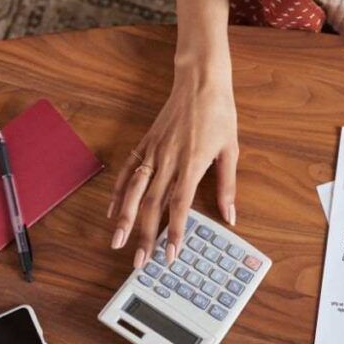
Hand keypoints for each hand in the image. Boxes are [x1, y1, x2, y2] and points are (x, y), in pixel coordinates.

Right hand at [108, 64, 237, 267]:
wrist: (201, 81)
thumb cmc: (219, 113)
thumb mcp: (231, 149)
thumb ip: (227, 185)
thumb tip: (231, 215)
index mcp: (193, 164)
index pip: (180, 206)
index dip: (175, 232)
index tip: (171, 254)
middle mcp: (169, 160)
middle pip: (152, 205)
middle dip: (145, 235)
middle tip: (139, 261)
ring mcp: (154, 151)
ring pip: (134, 190)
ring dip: (124, 218)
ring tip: (117, 241)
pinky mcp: (145, 143)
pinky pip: (128, 170)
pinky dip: (118, 191)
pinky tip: (112, 210)